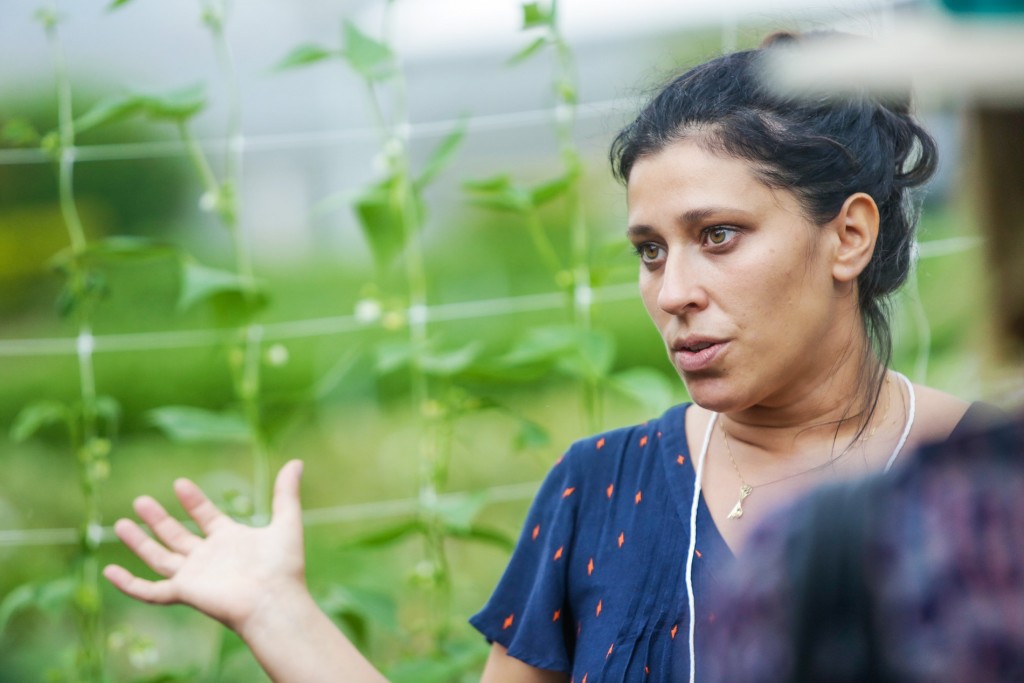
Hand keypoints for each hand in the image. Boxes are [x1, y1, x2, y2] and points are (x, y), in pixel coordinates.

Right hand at [104, 459, 307, 636]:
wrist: (275, 600)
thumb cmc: (283, 566)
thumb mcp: (287, 522)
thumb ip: (286, 493)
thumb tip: (296, 462)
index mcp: (230, 540)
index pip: (206, 517)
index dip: (193, 501)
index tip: (179, 483)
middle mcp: (209, 558)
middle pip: (177, 536)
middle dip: (158, 520)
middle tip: (139, 500)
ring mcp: (195, 576)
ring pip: (159, 557)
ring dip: (139, 542)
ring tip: (120, 523)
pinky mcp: (184, 592)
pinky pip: (150, 591)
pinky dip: (129, 583)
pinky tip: (110, 571)